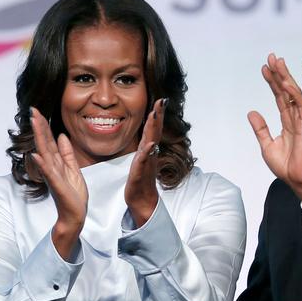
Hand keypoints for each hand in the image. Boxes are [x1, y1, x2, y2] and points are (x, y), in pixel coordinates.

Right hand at [30, 107, 87, 258]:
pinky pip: (49, 173)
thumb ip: (67, 153)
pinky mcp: (57, 186)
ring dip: (39, 138)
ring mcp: (53, 176)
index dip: (44, 126)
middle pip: (44, 143)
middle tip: (33, 110)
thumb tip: (61, 136)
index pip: (49, 141)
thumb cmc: (73, 194)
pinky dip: (42, 164)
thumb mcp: (73, 169)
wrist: (75, 214)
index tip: (38, 111)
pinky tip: (36, 155)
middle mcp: (52, 167)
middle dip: (39, 126)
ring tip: (35, 123)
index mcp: (56, 162)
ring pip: (45, 153)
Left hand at [125, 98, 165, 226]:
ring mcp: (146, 163)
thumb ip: (146, 147)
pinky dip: (146, 152)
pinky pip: (143, 161)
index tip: (161, 100)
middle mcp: (150, 154)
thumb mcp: (142, 159)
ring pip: (150, 143)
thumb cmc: (141, 180)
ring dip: (153, 129)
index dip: (157, 114)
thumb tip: (149, 136)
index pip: (153, 129)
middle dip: (158, 116)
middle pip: (154, 132)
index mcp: (148, 149)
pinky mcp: (139, 173)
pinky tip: (149, 144)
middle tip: (162, 101)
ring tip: (155, 116)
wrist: (142, 200)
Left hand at [249, 53, 301, 205]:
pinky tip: (285, 82)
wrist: (295, 179)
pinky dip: (292, 93)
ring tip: (277, 63)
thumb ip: (261, 128)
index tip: (265, 69)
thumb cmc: (285, 165)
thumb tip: (251, 113)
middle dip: (279, 74)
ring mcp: (300, 121)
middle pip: (286, 91)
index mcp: (287, 122)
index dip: (272, 83)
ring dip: (285, 78)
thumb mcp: (266, 145)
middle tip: (271, 58)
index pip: (279, 98)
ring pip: (293, 94)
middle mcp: (294, 118)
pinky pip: (299, 106)